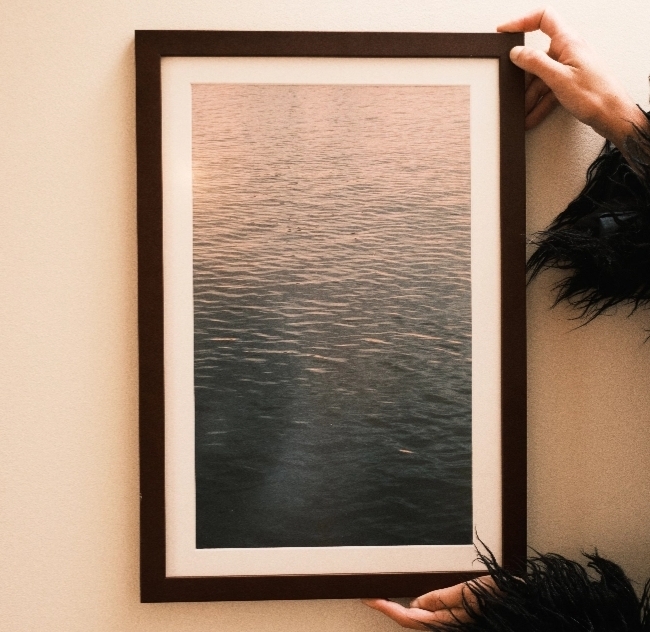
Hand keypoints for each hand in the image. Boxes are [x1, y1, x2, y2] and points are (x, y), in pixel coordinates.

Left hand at [362, 577, 491, 628]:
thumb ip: (438, 598)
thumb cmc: (496, 597)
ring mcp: (450, 621)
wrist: (518, 603)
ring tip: (385, 596)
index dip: (385, 608)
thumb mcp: (465, 592)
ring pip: (418, 618)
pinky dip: (415, 608)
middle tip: (371, 595)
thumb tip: (415, 603)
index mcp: (444, 620)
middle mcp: (445, 624)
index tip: (368, 598)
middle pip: (409, 620)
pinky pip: (429, 614)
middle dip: (389, 609)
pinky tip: (411, 600)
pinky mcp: (455, 616)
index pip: (406, 616)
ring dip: (400, 609)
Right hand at [497, 7, 645, 149]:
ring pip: (541, 78)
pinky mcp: (570, 83)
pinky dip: (539, 104)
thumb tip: (517, 53)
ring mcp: (569, 67)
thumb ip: (535, 63)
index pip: (543, 18)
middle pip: (537, 57)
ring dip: (530, 97)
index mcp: (568, 41)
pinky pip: (548, 90)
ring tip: (523, 112)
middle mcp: (568, 51)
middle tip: (513, 89)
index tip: (505, 31)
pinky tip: (531, 116)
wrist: (612, 116)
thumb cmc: (595, 95)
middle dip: (524, 78)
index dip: (522, 21)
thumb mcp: (558, 78)